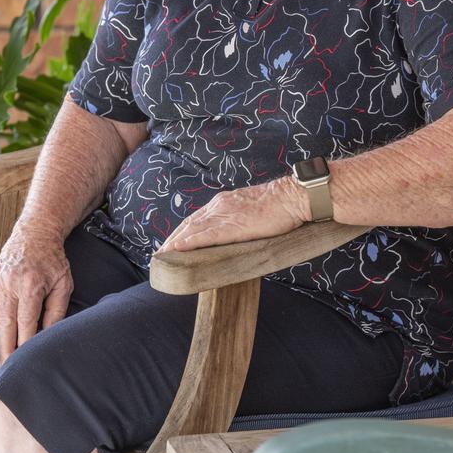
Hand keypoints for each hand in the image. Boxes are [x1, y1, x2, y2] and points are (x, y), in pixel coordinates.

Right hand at [0, 222, 72, 366]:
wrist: (35, 233)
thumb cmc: (53, 261)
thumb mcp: (63, 282)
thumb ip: (56, 309)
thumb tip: (48, 335)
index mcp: (30, 286)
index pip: (26, 321)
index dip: (25, 343)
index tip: (24, 361)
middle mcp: (10, 285)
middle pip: (6, 323)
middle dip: (5, 348)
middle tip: (5, 371)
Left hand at [154, 176, 308, 253]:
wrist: (291, 197)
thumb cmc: (279, 205)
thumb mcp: (252, 209)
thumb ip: (239, 219)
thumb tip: (234, 233)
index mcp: (224, 201)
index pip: (196, 218)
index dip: (182, 231)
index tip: (172, 242)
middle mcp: (220, 206)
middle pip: (189, 223)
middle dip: (174, 238)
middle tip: (161, 253)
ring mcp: (225, 215)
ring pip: (193, 229)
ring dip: (176, 242)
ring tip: (163, 254)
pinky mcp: (233, 226)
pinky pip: (206, 235)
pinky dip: (189, 242)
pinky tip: (177, 249)